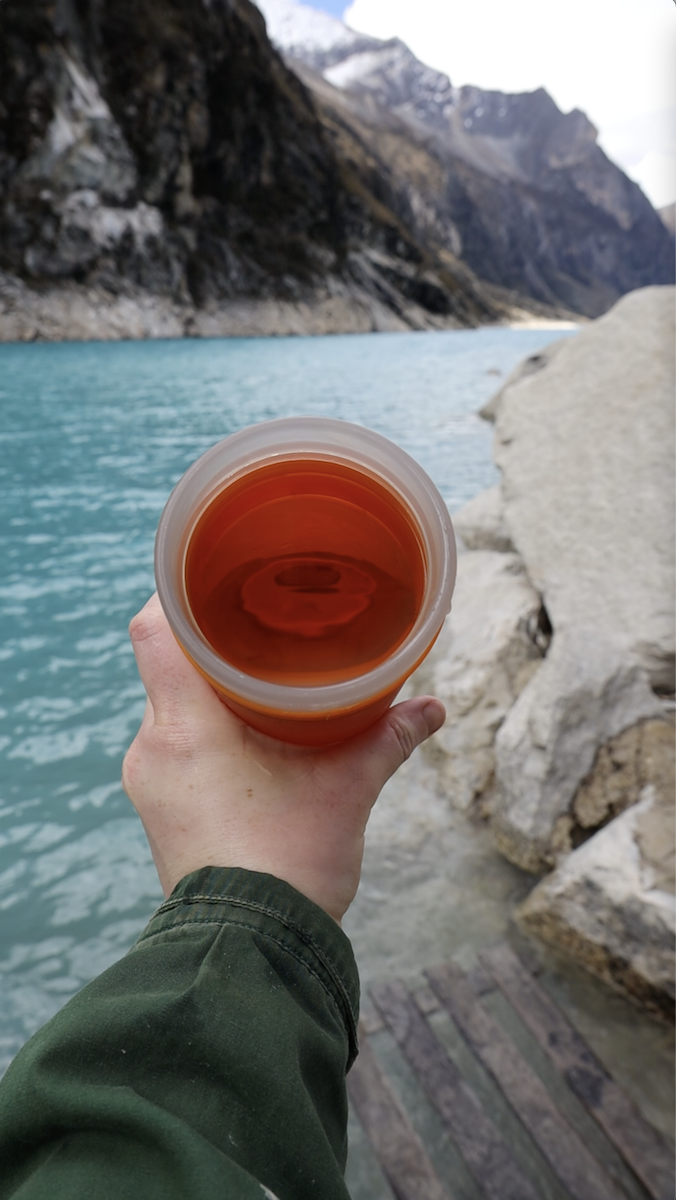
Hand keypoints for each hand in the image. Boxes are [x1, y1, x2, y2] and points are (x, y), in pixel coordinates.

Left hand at [122, 594, 444, 922]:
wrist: (255, 954)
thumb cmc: (292, 865)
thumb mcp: (348, 789)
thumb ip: (388, 738)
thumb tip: (434, 707)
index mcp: (185, 726)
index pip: (152, 628)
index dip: (176, 591)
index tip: (214, 574)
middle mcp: (153, 746)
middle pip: (166, 663)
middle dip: (211, 642)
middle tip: (260, 624)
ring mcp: (150, 781)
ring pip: (171, 705)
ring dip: (210, 690)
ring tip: (263, 681)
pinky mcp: (159, 809)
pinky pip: (173, 743)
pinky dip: (205, 728)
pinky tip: (249, 733)